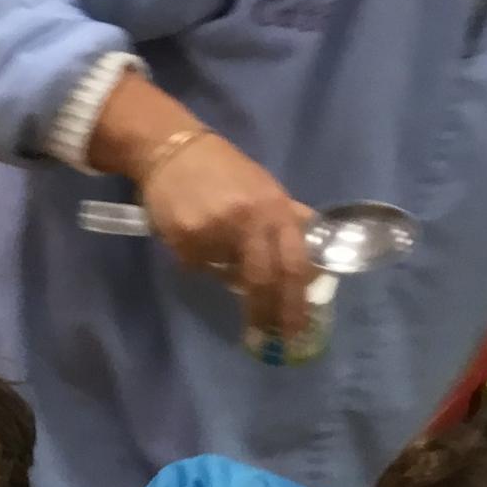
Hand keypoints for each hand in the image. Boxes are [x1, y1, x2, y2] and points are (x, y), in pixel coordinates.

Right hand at [139, 133, 317, 335]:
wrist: (172, 148)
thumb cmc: (222, 169)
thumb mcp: (264, 188)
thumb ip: (288, 220)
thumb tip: (314, 256)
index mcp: (274, 208)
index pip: (294, 264)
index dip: (296, 302)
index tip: (296, 329)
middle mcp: (249, 220)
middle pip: (264, 281)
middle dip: (266, 313)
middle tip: (266, 338)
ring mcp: (216, 231)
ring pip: (226, 276)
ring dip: (224, 273)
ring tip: (213, 242)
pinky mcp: (186, 240)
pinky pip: (199, 266)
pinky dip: (200, 260)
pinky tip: (192, 234)